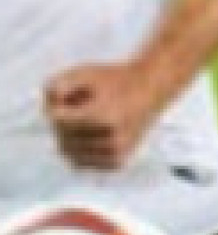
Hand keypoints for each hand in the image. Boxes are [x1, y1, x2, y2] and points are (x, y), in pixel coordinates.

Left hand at [43, 60, 173, 170]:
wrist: (150, 89)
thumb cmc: (113, 79)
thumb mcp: (84, 71)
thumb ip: (57, 86)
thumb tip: (49, 113)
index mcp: (107, 117)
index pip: (58, 119)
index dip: (58, 105)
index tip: (71, 95)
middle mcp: (114, 140)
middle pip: (62, 136)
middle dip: (64, 121)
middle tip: (80, 105)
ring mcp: (116, 154)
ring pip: (68, 152)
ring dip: (69, 136)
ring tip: (87, 118)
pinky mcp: (116, 163)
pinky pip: (80, 162)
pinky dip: (78, 149)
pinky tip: (91, 134)